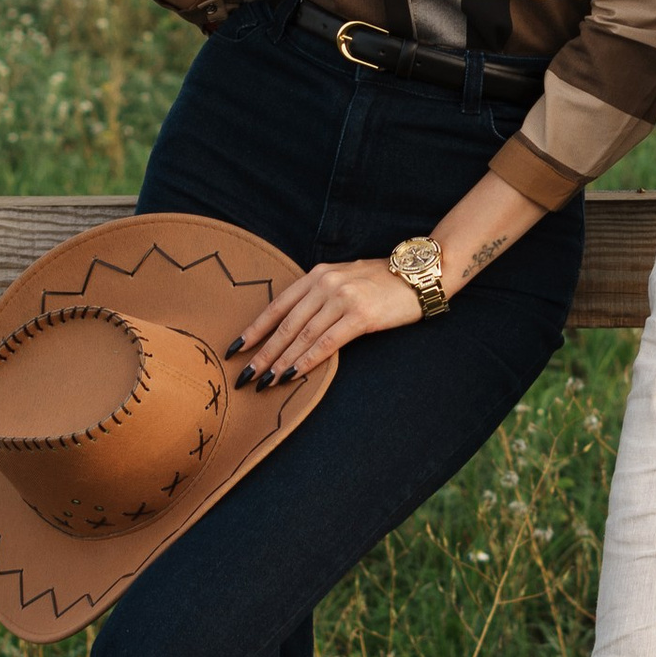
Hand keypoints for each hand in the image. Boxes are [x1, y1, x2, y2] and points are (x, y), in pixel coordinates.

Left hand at [230, 255, 424, 385]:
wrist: (419, 275)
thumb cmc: (382, 282)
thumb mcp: (344, 279)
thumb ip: (319, 296)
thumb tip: (293, 326)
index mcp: (318, 274)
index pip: (278, 305)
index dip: (255, 329)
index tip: (236, 348)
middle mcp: (326, 283)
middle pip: (285, 324)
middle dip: (262, 352)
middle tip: (244, 375)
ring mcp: (342, 298)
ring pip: (302, 336)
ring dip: (281, 362)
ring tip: (264, 381)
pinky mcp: (360, 316)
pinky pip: (326, 343)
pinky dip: (306, 361)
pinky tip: (292, 375)